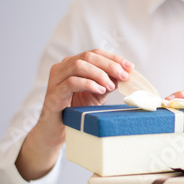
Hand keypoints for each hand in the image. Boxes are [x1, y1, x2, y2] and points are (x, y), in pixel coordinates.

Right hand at [16, 49, 132, 180]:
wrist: (58, 129)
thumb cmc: (77, 110)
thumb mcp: (97, 93)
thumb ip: (109, 83)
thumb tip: (126, 75)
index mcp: (72, 64)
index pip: (95, 53)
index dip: (113, 58)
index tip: (129, 66)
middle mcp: (62, 67)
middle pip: (88, 56)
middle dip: (109, 65)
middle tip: (123, 76)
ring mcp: (56, 79)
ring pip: (79, 66)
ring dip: (99, 74)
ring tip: (110, 86)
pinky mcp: (54, 93)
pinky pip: (71, 82)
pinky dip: (88, 84)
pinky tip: (100, 90)